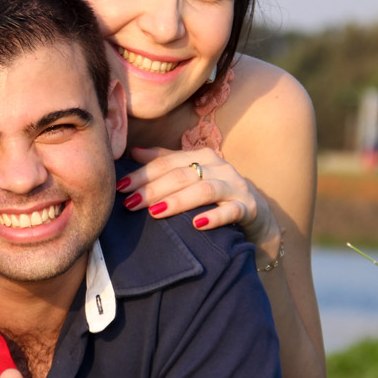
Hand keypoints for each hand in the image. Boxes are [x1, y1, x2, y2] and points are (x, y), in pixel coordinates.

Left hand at [120, 146, 280, 242]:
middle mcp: (219, 167)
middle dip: (153, 189)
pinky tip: (197, 224)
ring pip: (204, 190)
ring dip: (178, 201)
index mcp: (202, 157)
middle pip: (181, 175)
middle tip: (130, 203)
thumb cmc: (217, 194)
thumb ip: (165, 163)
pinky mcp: (248, 208)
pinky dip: (214, 217)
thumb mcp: (192, 176)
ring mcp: (235, 187)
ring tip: (156, 212)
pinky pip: (232, 211)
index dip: (142, 174)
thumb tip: (134, 152)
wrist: (257, 213)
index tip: (120, 187)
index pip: (166, 163)